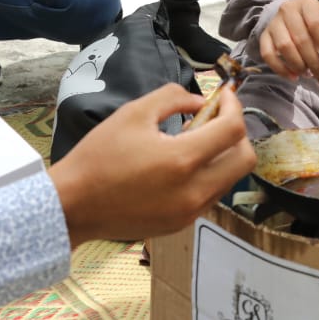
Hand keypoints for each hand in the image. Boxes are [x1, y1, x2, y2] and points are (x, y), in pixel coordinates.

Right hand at [48, 83, 255, 244]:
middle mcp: (194, 191)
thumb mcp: (133, 113)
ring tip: (193, 139)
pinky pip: (210, 195)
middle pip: (245, 159)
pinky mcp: (181, 224)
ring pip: (230, 179)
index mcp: (182, 160)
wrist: (74, 205)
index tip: (223, 95)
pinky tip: (181, 163)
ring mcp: (190, 212)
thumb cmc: (99, 156)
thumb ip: (173, 97)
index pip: (233, 130)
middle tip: (214, 117)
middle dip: (236, 132)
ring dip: (222, 154)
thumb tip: (199, 102)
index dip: (233, 106)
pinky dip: (207, 174)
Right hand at [258, 0, 318, 80]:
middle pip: (301, 39)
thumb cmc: (312, 25)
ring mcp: (274, 22)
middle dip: (313, 62)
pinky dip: (281, 69)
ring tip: (308, 73)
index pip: (316, 24)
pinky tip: (293, 76)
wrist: (289, 18)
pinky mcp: (264, 36)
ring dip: (298, 66)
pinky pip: (268, 55)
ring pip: (284, 47)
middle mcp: (288, 9)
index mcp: (307, 3)